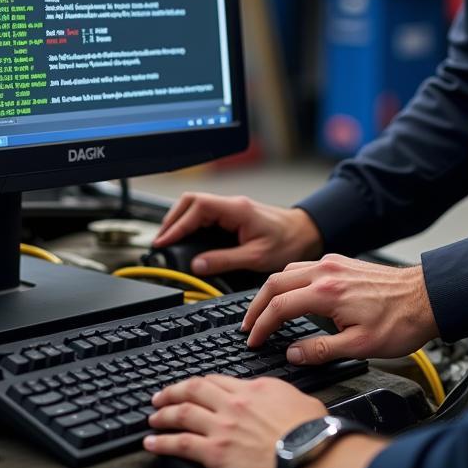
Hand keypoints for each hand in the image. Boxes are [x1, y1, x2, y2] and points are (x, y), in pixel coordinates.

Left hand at [145, 374, 325, 467]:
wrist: (307, 452)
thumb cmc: (309, 431)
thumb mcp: (296, 398)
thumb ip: (277, 395)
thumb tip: (275, 398)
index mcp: (253, 389)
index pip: (218, 380)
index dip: (201, 383)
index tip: (193, 387)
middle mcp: (233, 403)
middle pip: (194, 390)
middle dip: (173, 391)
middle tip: (161, 395)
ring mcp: (222, 427)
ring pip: (182, 413)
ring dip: (163, 414)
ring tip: (153, 417)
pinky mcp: (215, 452)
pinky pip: (180, 443)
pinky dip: (162, 442)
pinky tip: (152, 443)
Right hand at [152, 193, 322, 276]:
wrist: (306, 233)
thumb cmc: (288, 242)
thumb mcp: (255, 257)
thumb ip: (224, 260)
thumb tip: (197, 265)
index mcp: (236, 209)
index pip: (196, 208)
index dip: (177, 224)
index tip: (164, 241)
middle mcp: (232, 205)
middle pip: (191, 202)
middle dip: (172, 220)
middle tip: (160, 241)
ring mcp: (232, 208)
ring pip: (196, 206)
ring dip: (180, 221)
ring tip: (168, 241)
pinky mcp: (233, 215)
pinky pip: (205, 215)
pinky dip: (191, 224)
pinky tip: (186, 239)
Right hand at [243, 254, 438, 361]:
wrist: (427, 298)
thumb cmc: (399, 322)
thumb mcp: (359, 346)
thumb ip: (320, 350)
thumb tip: (292, 353)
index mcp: (327, 292)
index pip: (279, 306)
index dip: (261, 325)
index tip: (253, 339)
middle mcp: (326, 271)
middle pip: (275, 282)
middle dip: (256, 305)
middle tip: (248, 325)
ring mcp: (334, 263)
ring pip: (288, 270)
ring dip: (270, 290)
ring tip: (263, 310)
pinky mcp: (342, 261)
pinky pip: (304, 265)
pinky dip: (288, 279)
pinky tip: (290, 292)